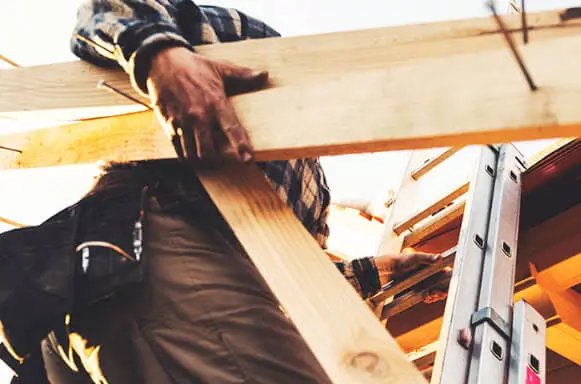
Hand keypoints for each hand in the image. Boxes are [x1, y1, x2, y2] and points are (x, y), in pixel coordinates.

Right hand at [146, 47, 268, 161]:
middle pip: (208, 151)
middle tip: (221, 161)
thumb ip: (243, 75)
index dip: (240, 146)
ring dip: (200, 161)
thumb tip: (264, 75)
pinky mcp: (169, 125)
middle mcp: (199, 115)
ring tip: (206, 160)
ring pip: (192, 154)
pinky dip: (185, 156)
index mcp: (215, 103)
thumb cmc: (194, 67)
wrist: (162, 62)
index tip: (248, 159)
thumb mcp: (220, 69)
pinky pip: (178, 149)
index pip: (232, 129)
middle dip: (215, 161)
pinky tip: (190, 153)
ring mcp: (182, 122)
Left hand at [375, 250, 449, 303]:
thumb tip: (440, 258)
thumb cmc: (401, 260)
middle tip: (437, 292)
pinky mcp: (418, 290)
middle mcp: (429, 275)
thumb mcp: (415, 257)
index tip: (448, 285)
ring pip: (435, 292)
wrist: (387, 270)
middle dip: (442, 290)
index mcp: (432, 266)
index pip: (446, 274)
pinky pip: (427, 296)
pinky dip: (428, 297)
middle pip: (442, 285)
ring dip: (435, 295)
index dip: (449, 280)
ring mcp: (424, 283)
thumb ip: (427, 258)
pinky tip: (426, 296)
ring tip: (430, 294)